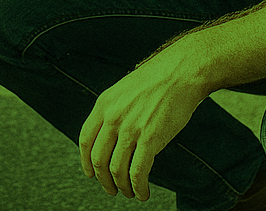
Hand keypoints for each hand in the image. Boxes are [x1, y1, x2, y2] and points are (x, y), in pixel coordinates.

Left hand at [77, 44, 210, 200]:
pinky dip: (138, 187)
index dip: (86, 162)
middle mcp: (113, 117)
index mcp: (104, 104)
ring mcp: (130, 129)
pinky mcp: (150, 139)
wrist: (180, 72)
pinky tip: (143, 192)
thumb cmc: (157, 79)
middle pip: (98, 159)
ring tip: (129, 193)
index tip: (91, 173)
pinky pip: (138, 172)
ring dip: (122, 187)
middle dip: (103, 180)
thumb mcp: (124, 90)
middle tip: (111, 188)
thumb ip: (113, 110)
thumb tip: (109, 136)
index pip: (85, 140)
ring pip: (116, 169)